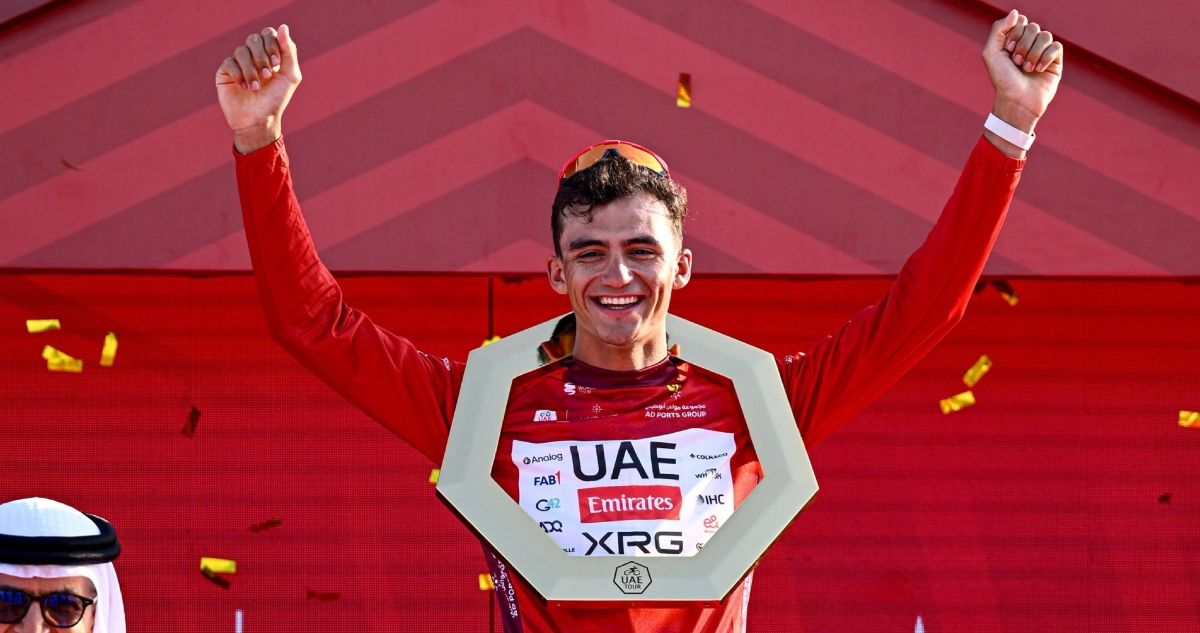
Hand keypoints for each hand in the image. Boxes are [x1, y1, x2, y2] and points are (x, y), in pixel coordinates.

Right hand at [215, 24, 301, 152]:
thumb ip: (289, 51)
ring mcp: (238, 62)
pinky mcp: (225, 72)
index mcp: (270, 53)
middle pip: (254, 39)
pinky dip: (239, 74)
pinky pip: (229, 62)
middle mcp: (253, 55)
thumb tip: (283, 26)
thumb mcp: (290, 76)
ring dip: (251, 70)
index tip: (276, 64)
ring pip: (241, 51)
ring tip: (255, 88)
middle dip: (261, 57)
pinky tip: (244, 87)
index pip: (268, 34)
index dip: (272, 45)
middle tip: (267, 76)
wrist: (259, 120)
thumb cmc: (276, 99)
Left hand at [981, 10, 1063, 133]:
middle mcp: (1029, 44)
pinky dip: (1046, 57)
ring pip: (1045, 35)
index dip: (1014, 33)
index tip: (1007, 49)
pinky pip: (1056, 46)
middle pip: (1033, 27)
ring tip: (1026, 68)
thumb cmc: (1002, 79)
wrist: (1016, 101)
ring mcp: (1043, 52)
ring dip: (1033, 53)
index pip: (1020, 21)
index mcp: (1014, 40)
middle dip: (1022, 45)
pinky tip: (1038, 69)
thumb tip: (1016, 12)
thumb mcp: (991, 53)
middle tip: (1016, 62)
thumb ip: (999, 29)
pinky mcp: (1055, 61)